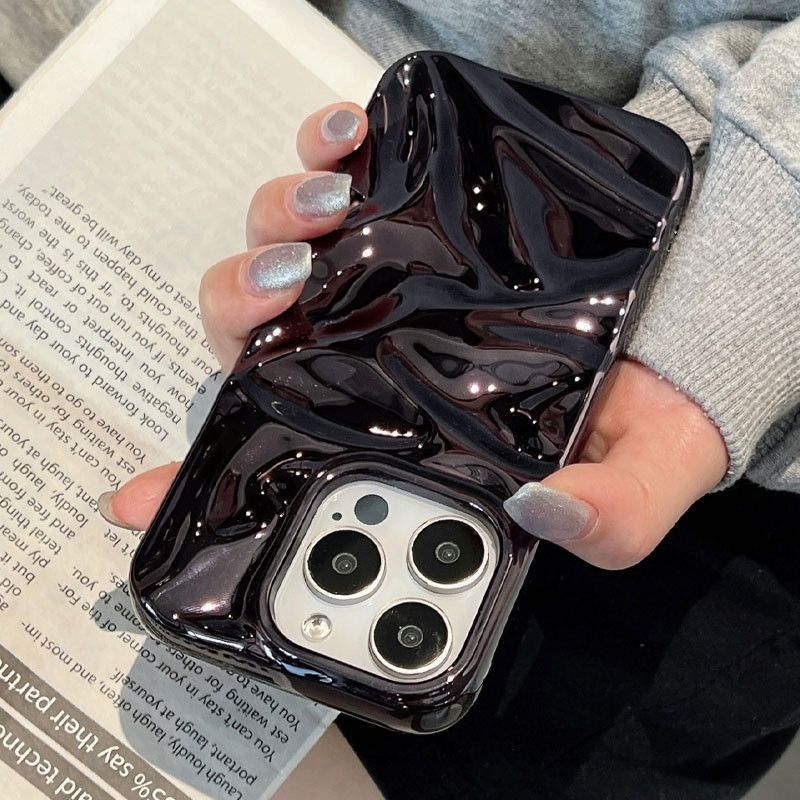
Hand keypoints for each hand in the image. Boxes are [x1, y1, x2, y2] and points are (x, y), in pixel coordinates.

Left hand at [97, 103, 727, 569]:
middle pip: (255, 340)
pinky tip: (349, 142)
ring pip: (280, 253)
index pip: (285, 465)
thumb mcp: (641, 485)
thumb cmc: (652, 415)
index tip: (139, 499)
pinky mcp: (421, 221)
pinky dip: (327, 148)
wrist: (690, 320)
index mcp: (398, 441)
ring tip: (330, 208)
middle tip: (286, 289)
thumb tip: (540, 509)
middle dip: (240, 309)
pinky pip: (342, 175)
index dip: (201, 484)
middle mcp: (374, 366)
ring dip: (276, 224)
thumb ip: (606, 525)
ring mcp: (388, 289)